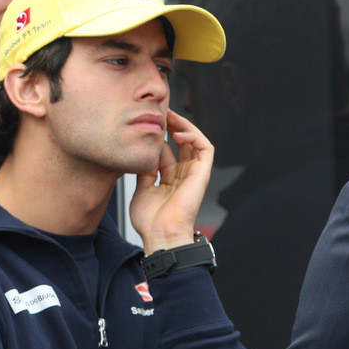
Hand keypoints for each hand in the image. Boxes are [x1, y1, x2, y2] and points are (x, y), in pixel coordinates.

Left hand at [129, 110, 213, 253]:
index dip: (159, 136)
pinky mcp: (202, 174)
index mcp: (169, 179)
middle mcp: (183, 175)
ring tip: (170, 116)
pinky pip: (206, 148)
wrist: (160, 234)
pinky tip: (179, 132)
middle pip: (182, 143)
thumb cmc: (150, 220)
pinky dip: (194, 136)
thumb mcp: (142, 189)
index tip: (147, 124)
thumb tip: (143, 153)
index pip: (168, 151)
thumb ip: (145, 171)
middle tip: (160, 113)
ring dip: (184, 126)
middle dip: (172, 126)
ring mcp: (193, 174)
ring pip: (195, 141)